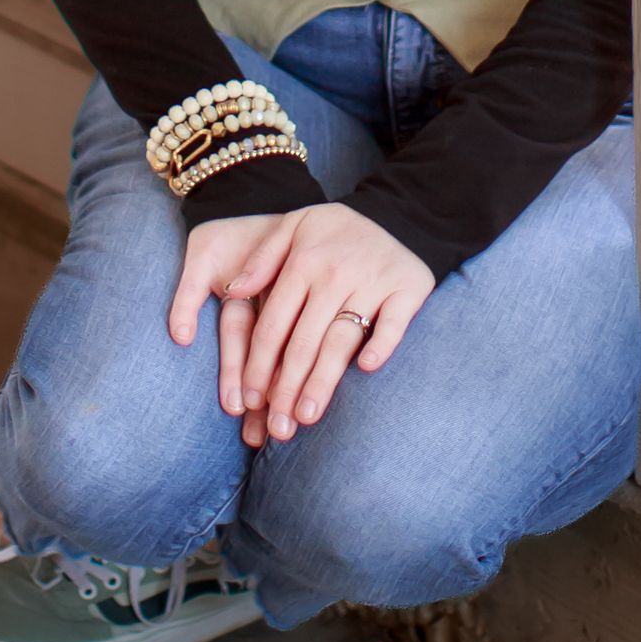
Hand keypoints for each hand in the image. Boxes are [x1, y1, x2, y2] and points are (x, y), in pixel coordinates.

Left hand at [167, 204, 434, 447]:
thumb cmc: (336, 229)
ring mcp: (372, 282)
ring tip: (306, 416)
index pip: (273, 324)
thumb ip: (261, 258)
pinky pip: (393, 322)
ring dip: (322, 380)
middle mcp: (334, 275)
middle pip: (304, 341)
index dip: (259, 365)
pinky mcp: (407, 288)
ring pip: (341, 339)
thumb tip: (232, 291)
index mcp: (302, 263)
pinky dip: (380, 344)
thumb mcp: (292, 227)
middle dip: (286, 387)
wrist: (399, 213)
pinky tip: (366, 369)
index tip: (250, 401)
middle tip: (276, 428)